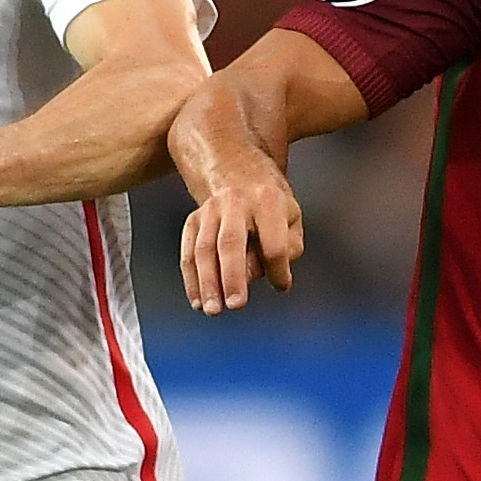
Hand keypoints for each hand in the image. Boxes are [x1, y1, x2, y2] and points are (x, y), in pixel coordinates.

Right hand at [178, 147, 305, 314]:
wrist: (236, 169)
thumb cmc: (271, 205)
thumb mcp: (292, 218)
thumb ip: (286, 249)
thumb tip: (258, 277)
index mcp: (268, 201)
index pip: (273, 243)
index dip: (277, 269)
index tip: (281, 285)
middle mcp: (235, 203)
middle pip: (231, 242)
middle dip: (232, 276)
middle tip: (236, 305)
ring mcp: (210, 210)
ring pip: (204, 249)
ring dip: (207, 283)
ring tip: (213, 310)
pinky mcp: (193, 219)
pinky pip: (188, 251)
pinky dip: (191, 278)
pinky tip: (197, 301)